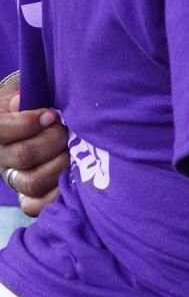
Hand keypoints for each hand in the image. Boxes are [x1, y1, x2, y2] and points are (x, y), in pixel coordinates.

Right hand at [1, 76, 68, 215]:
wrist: (55, 119)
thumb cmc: (48, 99)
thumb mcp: (38, 90)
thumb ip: (31, 94)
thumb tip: (20, 101)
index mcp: (2, 130)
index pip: (1, 130)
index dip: (27, 124)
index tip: (51, 115)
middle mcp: (4, 157)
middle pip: (21, 156)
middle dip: (51, 141)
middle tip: (67, 132)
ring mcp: (17, 178)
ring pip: (31, 182)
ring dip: (59, 165)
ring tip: (73, 152)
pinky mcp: (32, 196)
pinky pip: (35, 206)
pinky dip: (54, 196)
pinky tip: (71, 181)